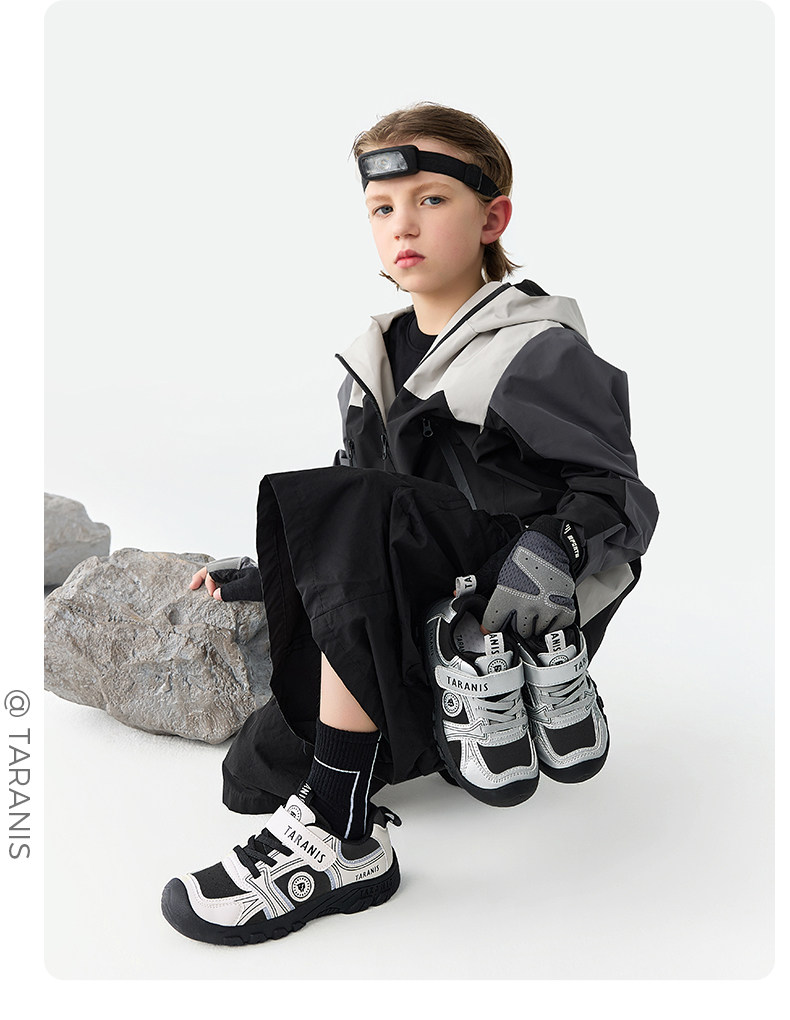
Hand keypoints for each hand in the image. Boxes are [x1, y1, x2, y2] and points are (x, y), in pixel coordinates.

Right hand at [189, 556, 262, 602]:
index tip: (212, 595)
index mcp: (237, 564)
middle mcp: (238, 565)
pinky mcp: (245, 577)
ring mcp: (241, 570)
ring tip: (200, 588)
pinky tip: (215, 590)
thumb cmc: (268, 585)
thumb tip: (216, 595)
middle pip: (214, 567)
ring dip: (209, 579)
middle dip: (202, 576)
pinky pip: (227, 577)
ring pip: (219, 571)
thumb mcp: (248, 589)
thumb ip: (230, 591)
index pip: (214, 570)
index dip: (208, 583)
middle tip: (192, 586)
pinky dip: (218, 582)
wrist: (283, 584)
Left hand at [482, 525, 576, 639]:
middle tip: (519, 610)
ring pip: (536, 631)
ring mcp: (547, 608)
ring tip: (534, 608)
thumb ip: (478, 582)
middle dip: (517, 623)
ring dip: (534, 623)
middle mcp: (526, 605)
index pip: (492, 624)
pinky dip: (553, 623)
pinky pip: (556, 628)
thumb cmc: (522, 554)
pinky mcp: (564, 608)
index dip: (491, 624)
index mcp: (506, 596)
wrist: (550, 543)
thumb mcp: (495, 566)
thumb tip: (458, 591)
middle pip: (518, 630)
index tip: (492, 624)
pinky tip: (548, 609)